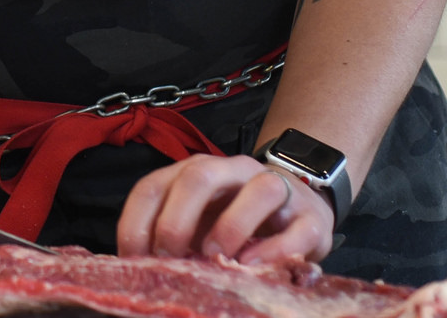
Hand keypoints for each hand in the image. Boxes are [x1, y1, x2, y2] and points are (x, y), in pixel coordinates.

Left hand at [117, 154, 334, 265]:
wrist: (302, 205)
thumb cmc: (237, 219)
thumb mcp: (200, 225)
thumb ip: (176, 239)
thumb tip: (142, 274)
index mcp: (195, 172)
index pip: (154, 185)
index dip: (137, 221)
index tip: (134, 257)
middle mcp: (233, 172)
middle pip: (200, 176)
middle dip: (177, 218)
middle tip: (170, 257)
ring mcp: (277, 189)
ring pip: (258, 190)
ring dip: (231, 226)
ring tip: (216, 259)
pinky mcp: (311, 219)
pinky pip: (297, 229)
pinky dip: (274, 249)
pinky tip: (252, 266)